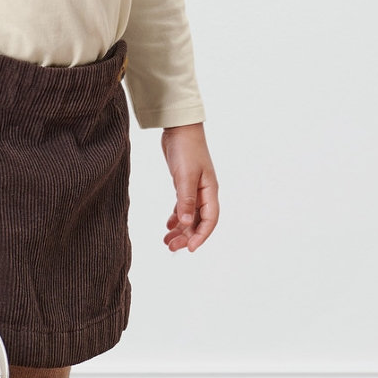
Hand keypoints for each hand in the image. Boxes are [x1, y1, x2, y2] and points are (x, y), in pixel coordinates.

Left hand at [160, 123, 218, 251]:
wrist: (179, 128)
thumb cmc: (186, 149)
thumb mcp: (185, 175)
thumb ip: (185, 199)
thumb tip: (186, 223)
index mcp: (210, 191)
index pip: (210, 220)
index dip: (201, 236)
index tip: (190, 248)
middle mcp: (205, 192)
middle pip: (199, 221)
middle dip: (187, 236)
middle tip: (171, 247)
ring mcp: (195, 189)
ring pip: (189, 216)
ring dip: (180, 230)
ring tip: (167, 242)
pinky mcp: (184, 184)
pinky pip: (183, 207)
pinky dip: (176, 217)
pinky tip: (168, 226)